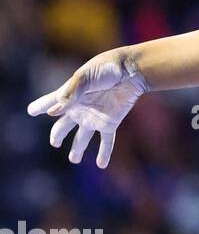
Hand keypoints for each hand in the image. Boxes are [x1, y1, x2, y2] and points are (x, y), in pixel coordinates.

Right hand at [26, 50, 149, 168]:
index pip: (50, 102)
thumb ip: (69, 94)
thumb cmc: (106, 68)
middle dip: (57, 135)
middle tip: (54, 142)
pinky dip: (104, 153)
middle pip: (63, 126)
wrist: (131, 71)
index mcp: (70, 95)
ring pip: (82, 138)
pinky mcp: (110, 122)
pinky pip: (106, 141)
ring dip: (77, 149)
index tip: (31, 110)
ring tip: (74, 159)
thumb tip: (53, 113)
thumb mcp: (85, 77)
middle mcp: (79, 108)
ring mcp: (94, 117)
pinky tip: (101, 165)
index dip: (40, 106)